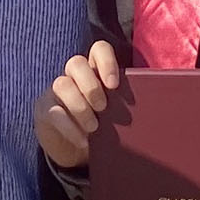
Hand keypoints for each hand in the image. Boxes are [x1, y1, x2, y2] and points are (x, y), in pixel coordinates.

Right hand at [35, 41, 123, 169]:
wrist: (76, 149)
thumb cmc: (103, 126)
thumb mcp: (116, 113)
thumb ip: (127, 105)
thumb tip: (154, 111)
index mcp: (95, 70)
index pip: (98, 50)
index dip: (106, 62)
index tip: (114, 85)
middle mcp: (73, 75)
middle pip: (75, 63)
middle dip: (90, 86)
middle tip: (103, 108)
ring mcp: (56, 91)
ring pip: (61, 84)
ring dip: (79, 106)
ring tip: (94, 127)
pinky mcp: (45, 110)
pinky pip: (53, 112)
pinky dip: (69, 128)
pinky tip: (83, 141)